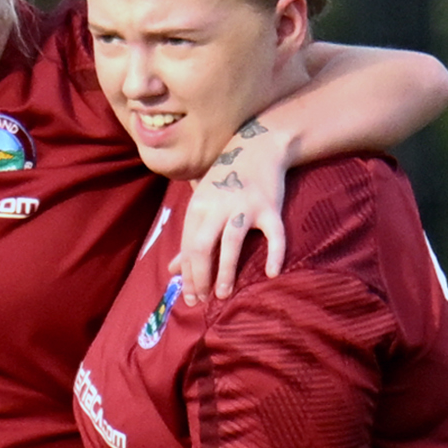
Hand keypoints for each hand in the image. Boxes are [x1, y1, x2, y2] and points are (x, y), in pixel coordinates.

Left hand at [174, 119, 291, 300]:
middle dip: (200, 277)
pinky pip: (274, 234)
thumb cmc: (227, 179)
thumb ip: (190, 238)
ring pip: (231, 243)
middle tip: (203, 301)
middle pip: (203, 246)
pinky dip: (275, 253)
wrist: (259, 146)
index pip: (189, 247)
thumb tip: (172, 269)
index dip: (188, 275)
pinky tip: (271, 273)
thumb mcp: (203, 203)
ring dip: (226, 271)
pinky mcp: (270, 206)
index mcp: (198, 206)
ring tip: (224, 295)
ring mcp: (245, 205)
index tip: (191, 298)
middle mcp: (218, 206)